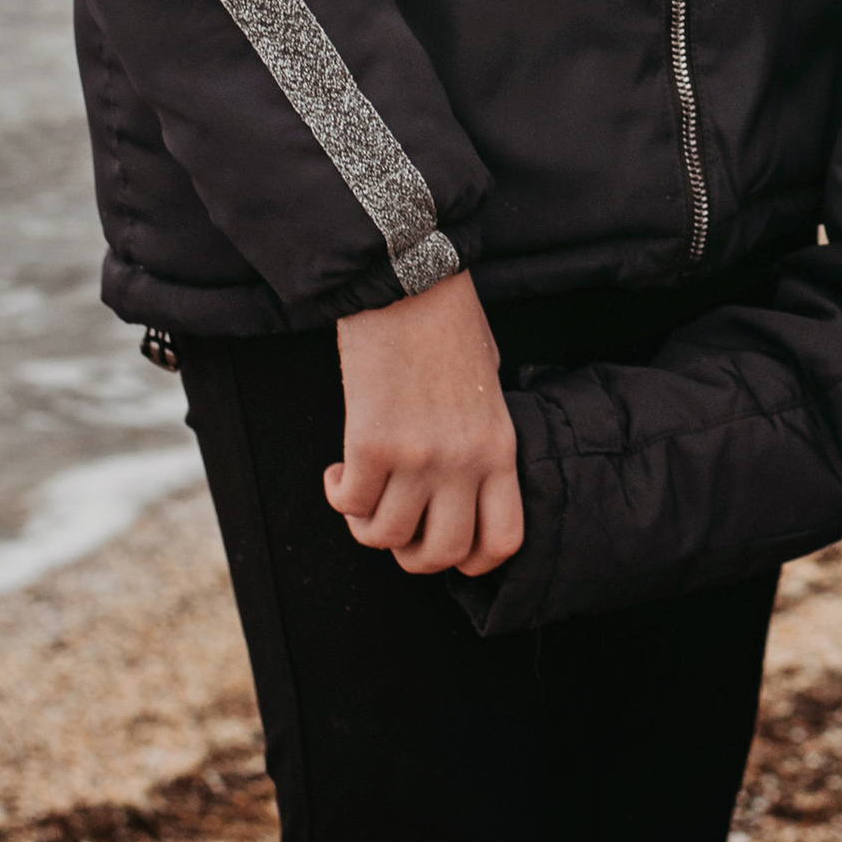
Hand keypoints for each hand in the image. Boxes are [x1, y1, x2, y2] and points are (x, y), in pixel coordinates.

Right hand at [325, 270, 525, 577]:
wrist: (408, 280)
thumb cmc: (448, 324)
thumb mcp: (488, 385)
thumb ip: (482, 437)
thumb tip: (463, 478)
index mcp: (499, 447)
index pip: (503, 540)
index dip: (473, 561)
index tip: (447, 544)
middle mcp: (463, 462)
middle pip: (442, 553)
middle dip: (411, 554)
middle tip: (396, 525)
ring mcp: (418, 457)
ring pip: (387, 537)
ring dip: (366, 524)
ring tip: (361, 491)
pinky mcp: (372, 444)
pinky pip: (350, 504)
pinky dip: (338, 496)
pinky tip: (337, 472)